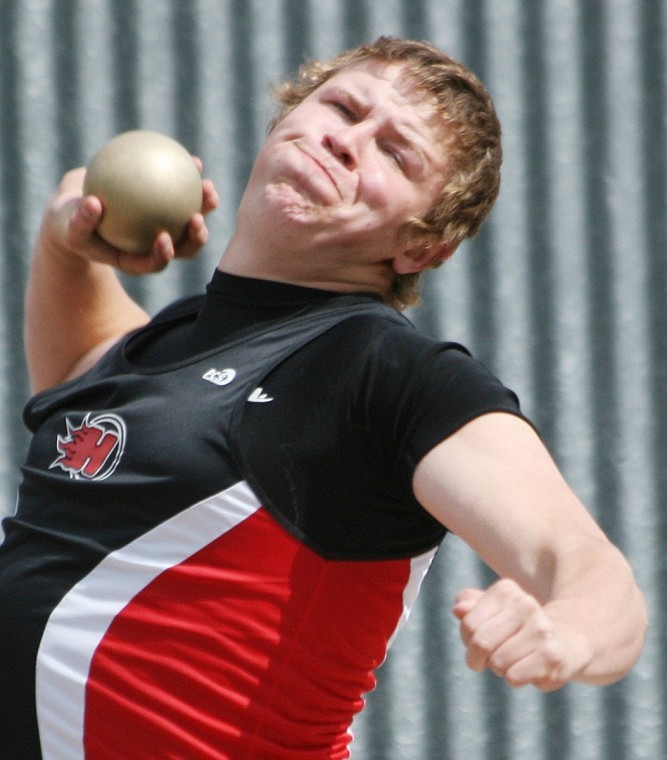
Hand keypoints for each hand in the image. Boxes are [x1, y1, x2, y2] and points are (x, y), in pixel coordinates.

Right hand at [42, 162, 218, 274]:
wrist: (77, 210)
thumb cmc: (70, 222)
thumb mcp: (69, 226)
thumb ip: (81, 221)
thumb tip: (94, 204)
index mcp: (138, 260)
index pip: (155, 262)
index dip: (164, 255)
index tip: (165, 239)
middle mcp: (156, 246)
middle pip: (183, 247)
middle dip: (197, 236)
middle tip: (197, 217)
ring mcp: (165, 227)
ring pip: (191, 221)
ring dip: (205, 206)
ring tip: (208, 187)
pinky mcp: (168, 207)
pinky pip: (183, 193)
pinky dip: (189, 178)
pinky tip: (195, 161)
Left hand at [453, 579, 589, 691]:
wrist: (564, 643)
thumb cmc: (516, 628)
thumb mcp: (492, 612)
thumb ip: (471, 607)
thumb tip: (458, 609)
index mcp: (506, 590)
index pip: (468, 623)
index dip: (468, 639)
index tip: (479, 640)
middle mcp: (526, 604)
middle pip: (481, 644)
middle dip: (479, 658)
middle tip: (489, 658)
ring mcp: (541, 629)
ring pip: (497, 663)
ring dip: (499, 669)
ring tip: (514, 660)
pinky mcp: (551, 656)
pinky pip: (513, 678)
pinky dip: (515, 679)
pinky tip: (529, 668)